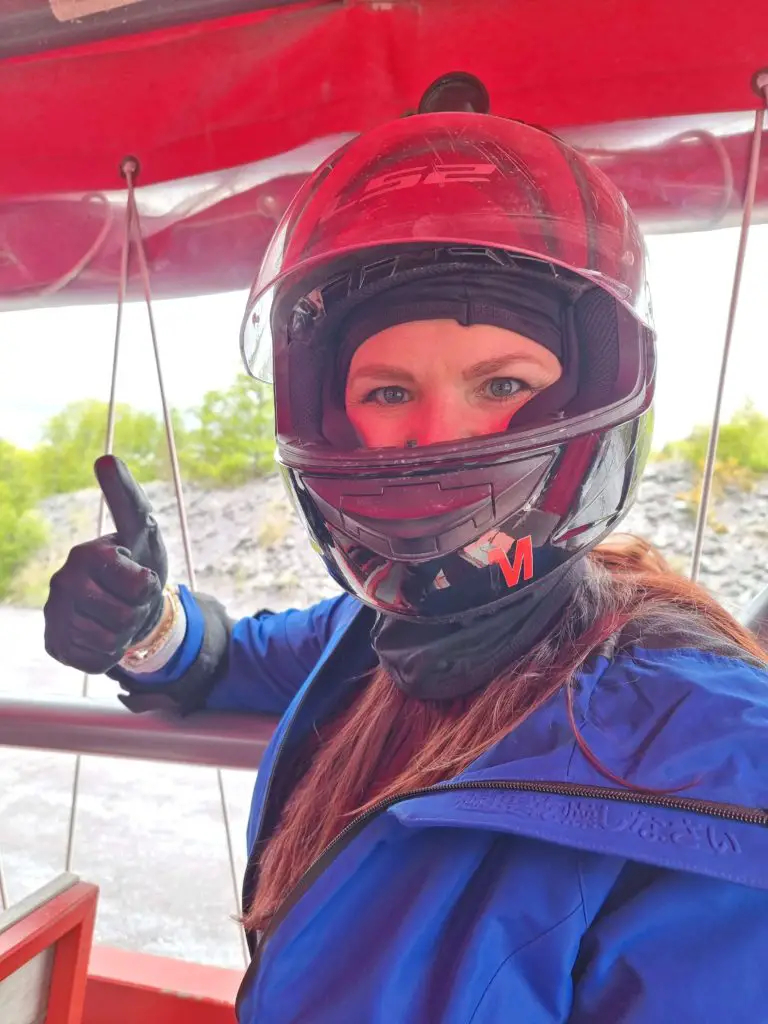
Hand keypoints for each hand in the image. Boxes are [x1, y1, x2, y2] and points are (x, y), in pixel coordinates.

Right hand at [44, 455, 168, 673]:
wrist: (130, 607)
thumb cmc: (140, 564)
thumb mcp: (144, 531)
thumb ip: (128, 498)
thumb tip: (105, 458)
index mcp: (86, 555)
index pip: (138, 585)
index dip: (148, 586)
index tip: (142, 575)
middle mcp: (63, 584)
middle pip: (122, 617)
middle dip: (137, 613)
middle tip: (132, 601)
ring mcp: (56, 616)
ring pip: (108, 641)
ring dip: (124, 634)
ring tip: (119, 617)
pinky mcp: (56, 644)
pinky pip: (95, 660)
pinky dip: (109, 653)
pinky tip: (104, 635)